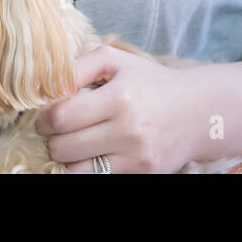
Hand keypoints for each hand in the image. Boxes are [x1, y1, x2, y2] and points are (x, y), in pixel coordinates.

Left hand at [34, 44, 199, 173]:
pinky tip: (93, 154)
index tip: (44, 117)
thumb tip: (47, 87)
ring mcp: (136, 158)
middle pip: (64, 147)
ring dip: (69, 158)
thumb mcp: (116, 62)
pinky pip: (99, 179)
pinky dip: (88, 168)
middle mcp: (128, 131)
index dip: (44, 118)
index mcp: (119, 97)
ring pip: (76, 170)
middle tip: (58, 130)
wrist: (197, 112)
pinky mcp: (143, 175)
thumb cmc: (150, 82)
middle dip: (53, 139)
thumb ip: (78, 68)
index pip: (61, 116)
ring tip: (76, 143)